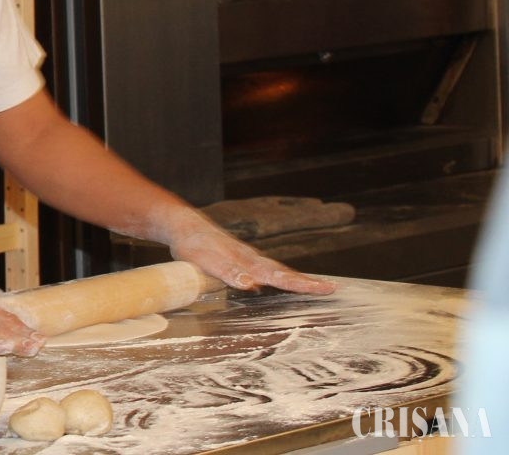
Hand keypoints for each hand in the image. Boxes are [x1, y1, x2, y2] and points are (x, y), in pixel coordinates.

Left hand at [156, 209, 335, 294]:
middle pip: (285, 274)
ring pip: (277, 271)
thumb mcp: (206, 260)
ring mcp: (248, 259)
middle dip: (308, 283)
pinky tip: (281, 283)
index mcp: (248, 262)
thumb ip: (228, 271)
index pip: (281, 277)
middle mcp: (252, 260)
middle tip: (332, 289)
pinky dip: (280, 277)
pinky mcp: (240, 260)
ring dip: (297, 280)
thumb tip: (251, 283)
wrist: (183, 226)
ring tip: (316, 287)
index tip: (326, 288)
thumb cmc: (194, 245)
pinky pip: (265, 271)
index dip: (303, 284)